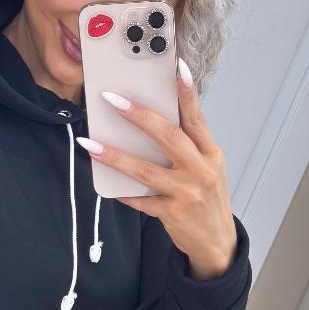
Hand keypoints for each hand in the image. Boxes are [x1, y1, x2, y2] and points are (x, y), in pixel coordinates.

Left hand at [77, 62, 237, 277]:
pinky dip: (123, 191)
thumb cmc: (207, 199)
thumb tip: (152, 122)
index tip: (177, 68)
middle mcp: (201, 171)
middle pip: (169, 137)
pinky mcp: (173, 214)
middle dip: (140, 116)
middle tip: (113, 100)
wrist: (217, 242)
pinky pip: (141, 200)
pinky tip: (105, 183)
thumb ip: (188, 147)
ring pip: (146, 170)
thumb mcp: (208, 168)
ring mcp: (187, 193)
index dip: (187, 93)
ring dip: (115, 156)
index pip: (197, 118)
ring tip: (91, 144)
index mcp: (211, 154)